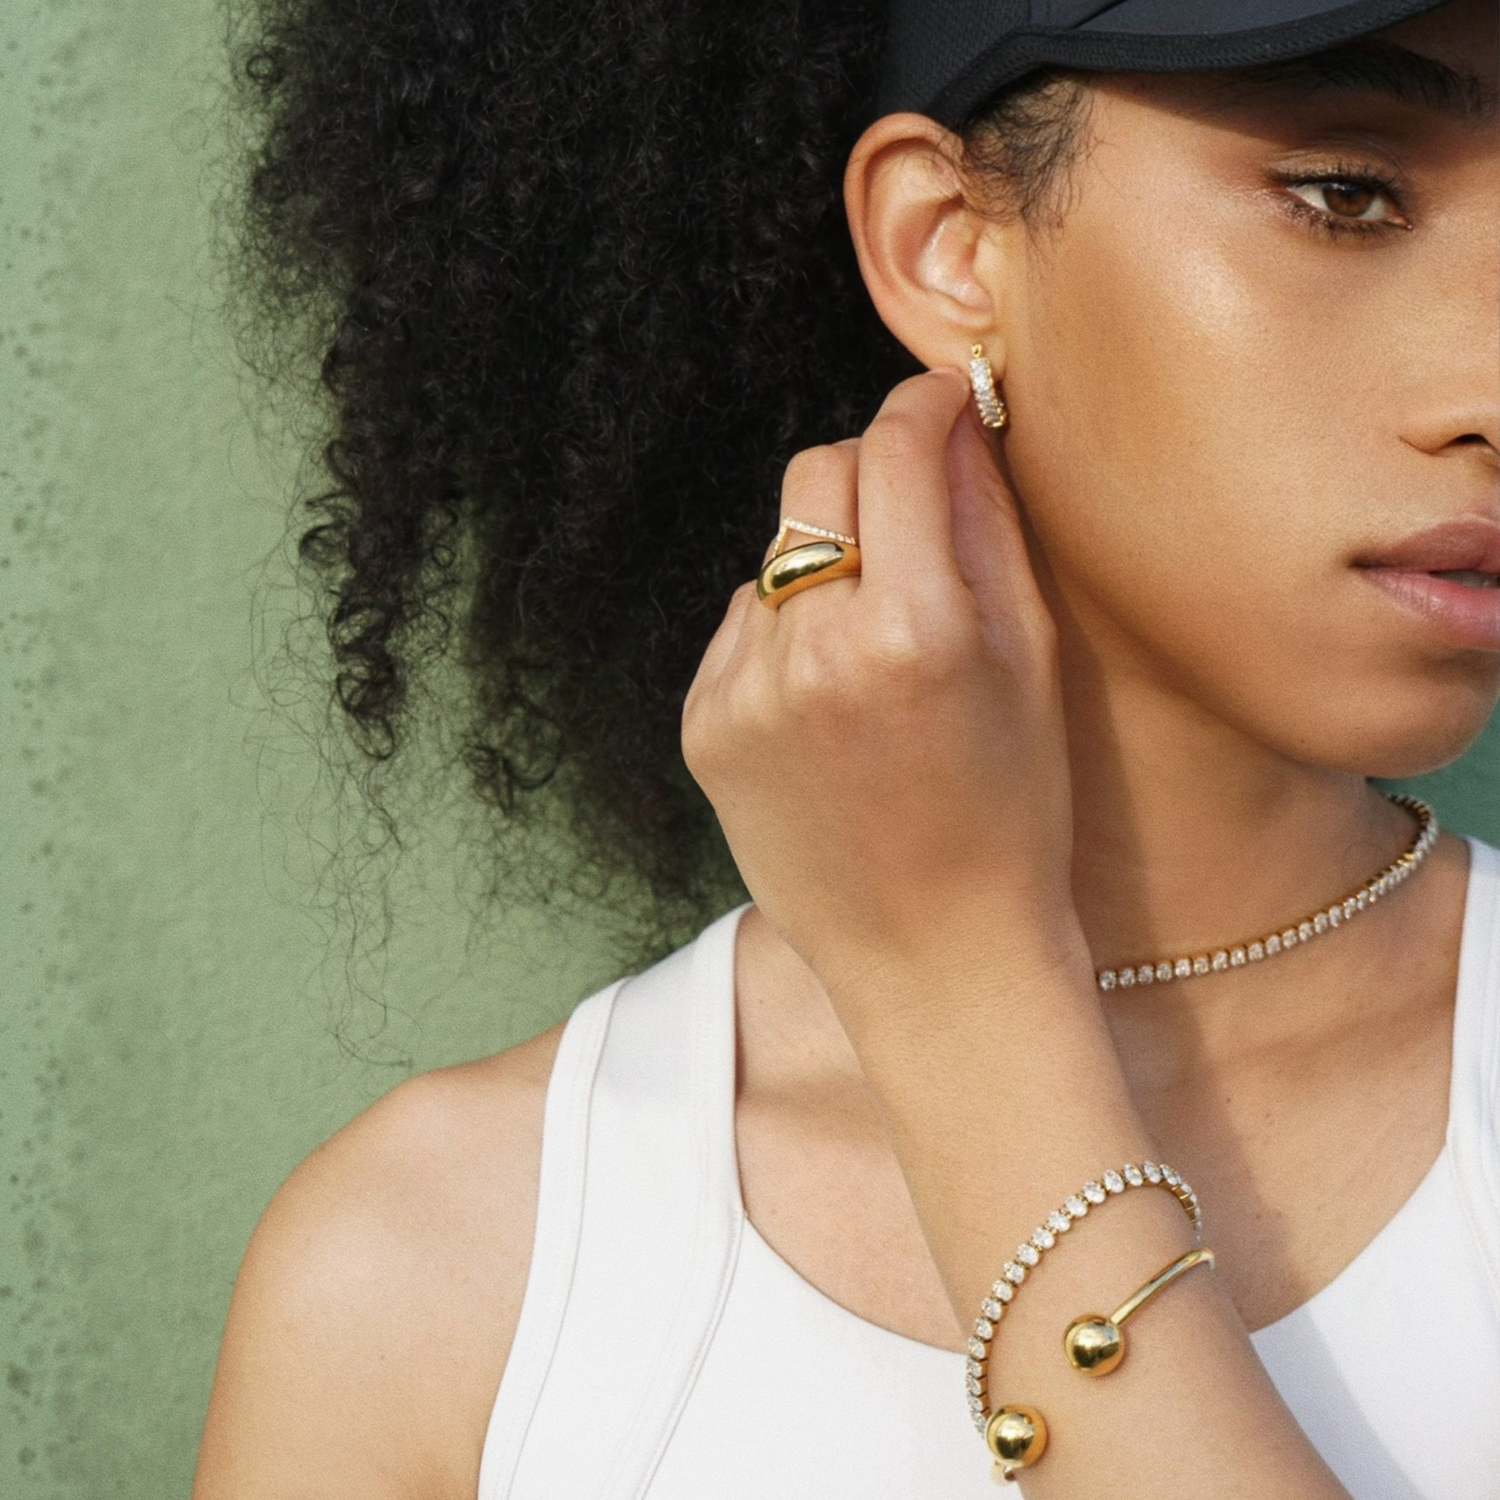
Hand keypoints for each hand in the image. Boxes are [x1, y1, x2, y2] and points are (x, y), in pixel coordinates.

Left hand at [683, 368, 1087, 1018]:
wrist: (935, 956)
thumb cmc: (1012, 814)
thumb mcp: (1030, 664)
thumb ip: (986, 528)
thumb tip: (956, 426)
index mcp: (915, 630)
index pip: (897, 447)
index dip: (925, 404)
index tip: (943, 401)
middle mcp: (814, 652)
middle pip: (815, 474)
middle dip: (867, 469)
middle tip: (911, 508)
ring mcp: (743, 693)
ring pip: (775, 555)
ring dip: (825, 566)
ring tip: (876, 652)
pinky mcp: (702, 728)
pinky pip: (741, 629)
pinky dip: (784, 636)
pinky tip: (830, 704)